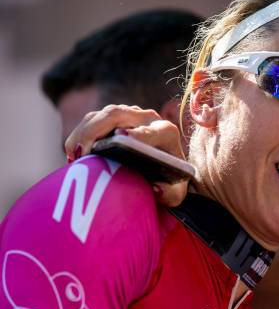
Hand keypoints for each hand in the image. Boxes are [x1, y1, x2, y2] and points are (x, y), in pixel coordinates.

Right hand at [64, 104, 188, 206]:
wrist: (164, 166)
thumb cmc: (169, 182)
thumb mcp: (174, 193)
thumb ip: (169, 194)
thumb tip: (156, 188)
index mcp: (166, 133)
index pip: (151, 131)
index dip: (137, 134)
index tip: (121, 138)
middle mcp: (148, 118)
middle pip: (117, 114)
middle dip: (95, 130)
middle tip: (81, 153)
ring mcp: (129, 114)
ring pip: (101, 114)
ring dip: (83, 132)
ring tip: (74, 154)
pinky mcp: (114, 116)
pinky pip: (92, 119)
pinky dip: (80, 133)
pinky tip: (74, 152)